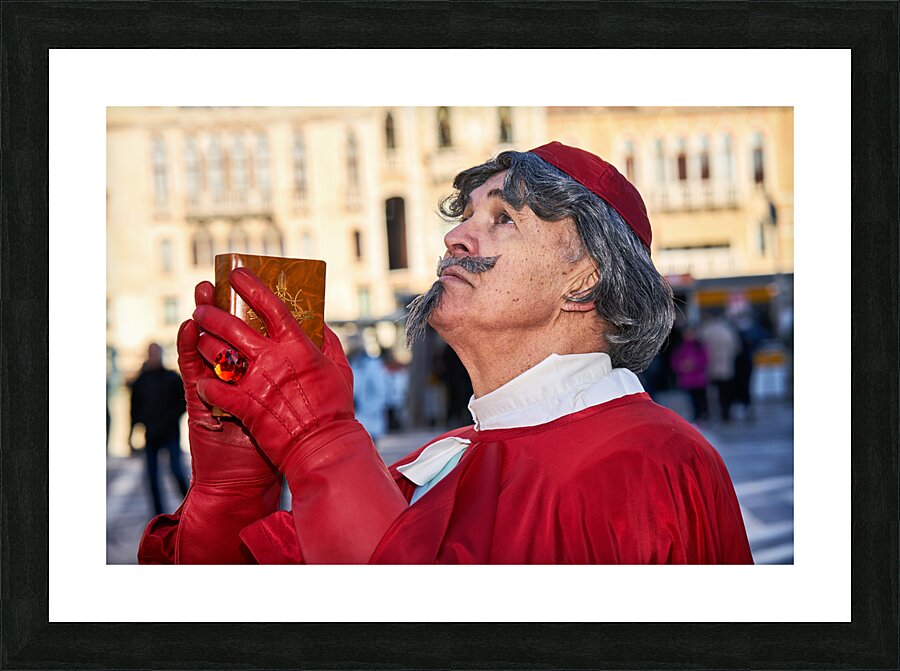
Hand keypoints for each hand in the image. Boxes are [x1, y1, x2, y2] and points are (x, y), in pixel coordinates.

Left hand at [191, 268, 406, 563]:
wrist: (322, 449)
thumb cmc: (335, 411)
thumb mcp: (340, 371)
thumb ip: (329, 344)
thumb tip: (320, 325)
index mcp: (297, 346)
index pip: (270, 305)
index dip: (251, 286)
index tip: (236, 274)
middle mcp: (273, 359)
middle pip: (233, 325)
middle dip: (212, 313)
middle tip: (202, 308)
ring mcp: (255, 383)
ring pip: (217, 354)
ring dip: (204, 344)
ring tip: (200, 339)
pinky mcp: (242, 407)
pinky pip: (214, 389)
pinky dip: (208, 384)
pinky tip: (205, 383)